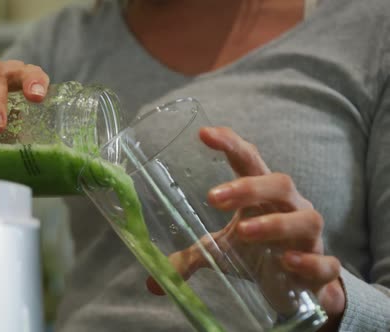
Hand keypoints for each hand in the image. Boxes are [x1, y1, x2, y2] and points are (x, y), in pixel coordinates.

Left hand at [147, 127, 345, 327]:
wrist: (300, 286)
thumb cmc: (258, 252)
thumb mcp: (223, 250)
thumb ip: (192, 256)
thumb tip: (152, 282)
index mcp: (262, 195)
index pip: (248, 160)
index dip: (230, 143)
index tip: (204, 133)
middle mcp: (290, 207)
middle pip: (279, 183)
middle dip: (249, 186)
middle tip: (213, 197)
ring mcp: (310, 236)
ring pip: (304, 219)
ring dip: (275, 223)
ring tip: (243, 231)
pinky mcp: (322, 267)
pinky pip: (325, 262)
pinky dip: (308, 261)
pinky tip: (287, 262)